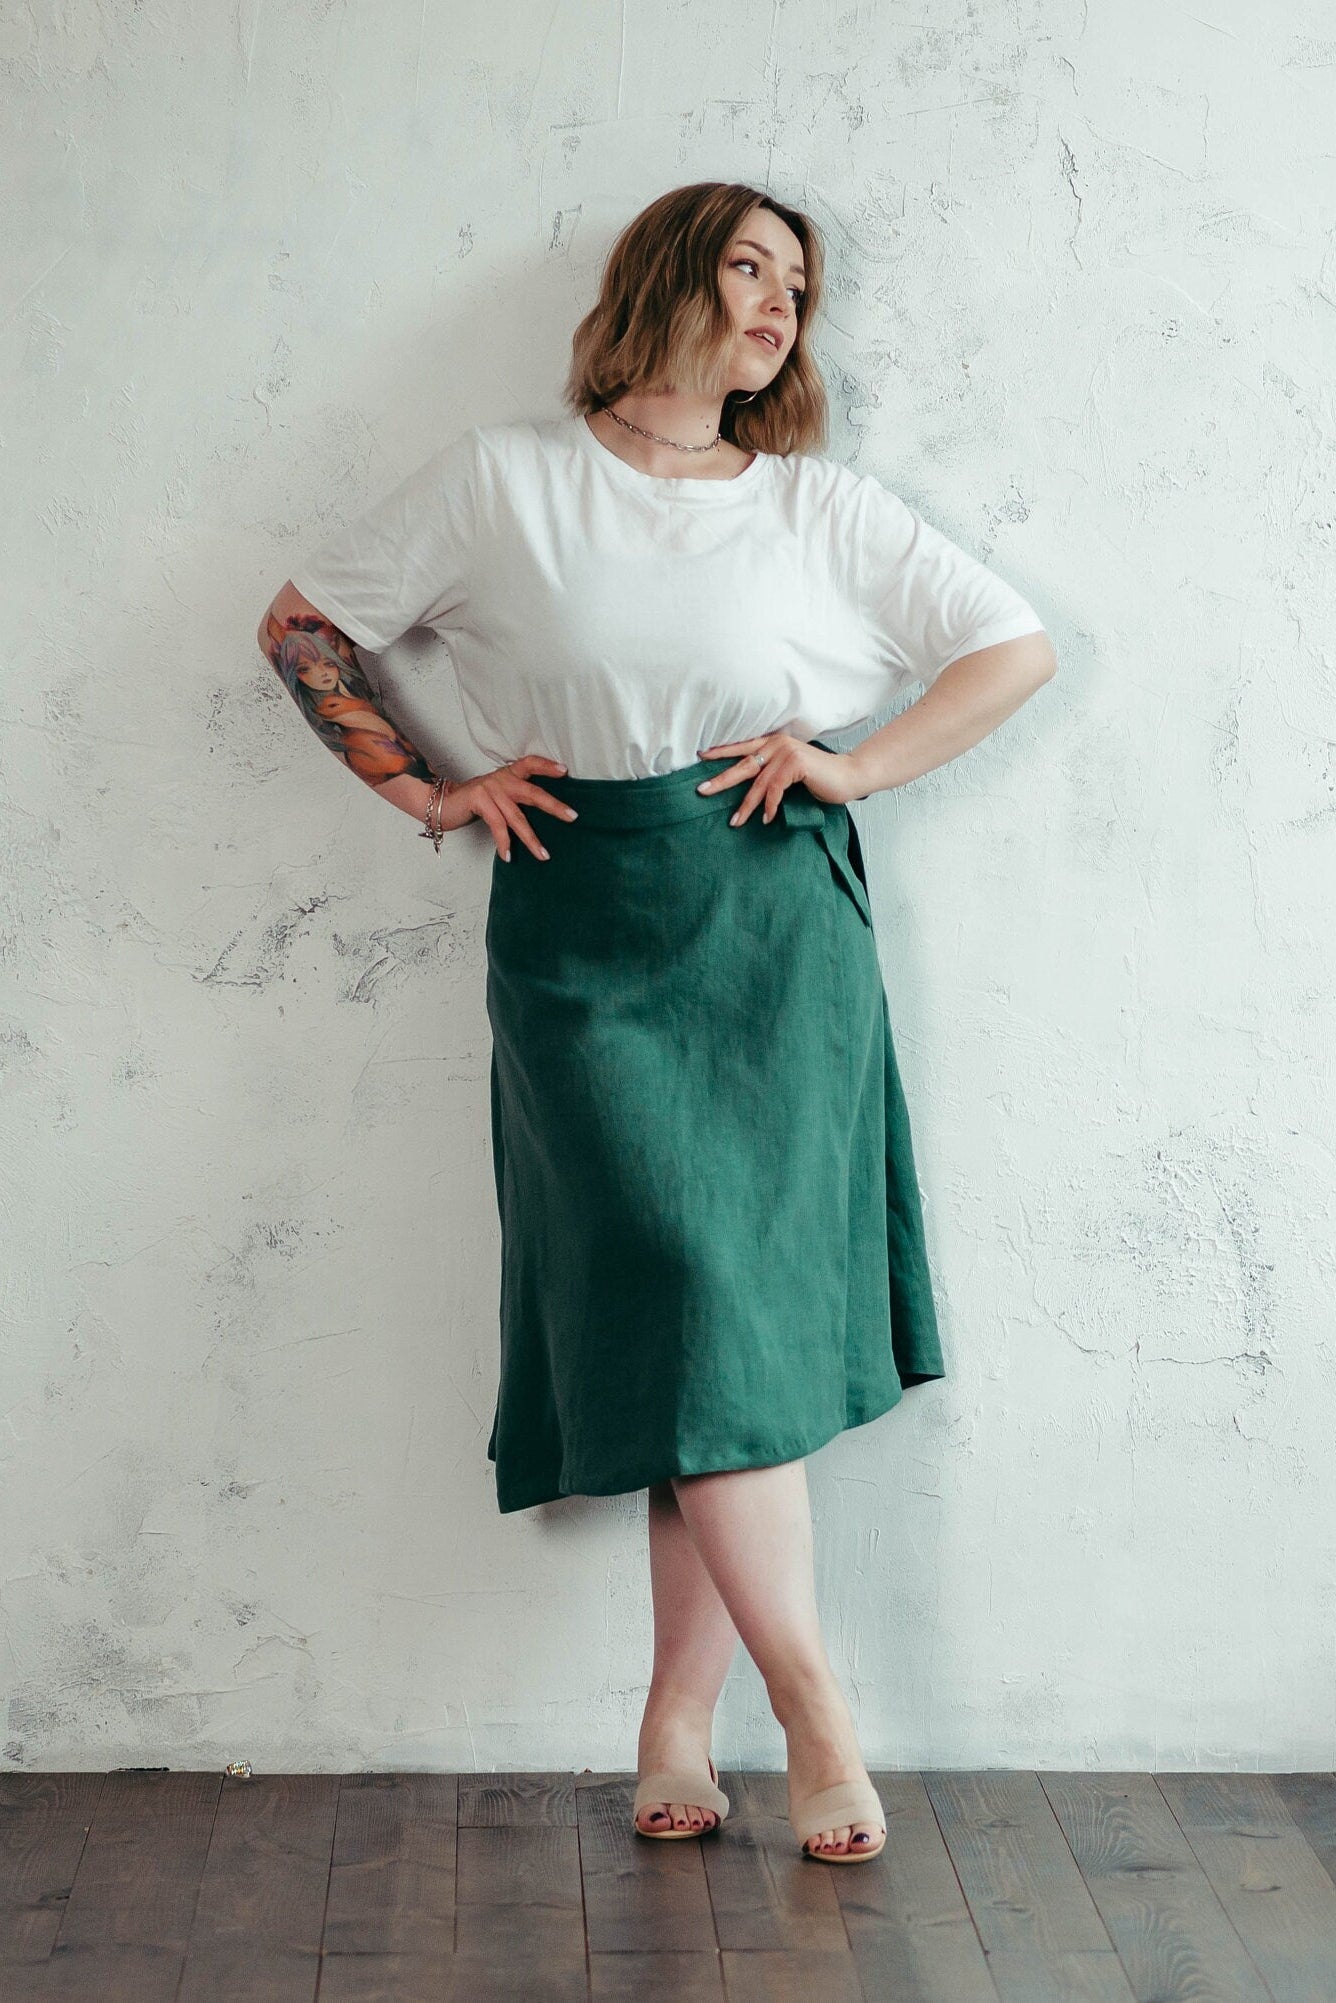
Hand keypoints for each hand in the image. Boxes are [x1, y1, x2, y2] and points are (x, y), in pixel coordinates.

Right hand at [438, 754, 577, 861]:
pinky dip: (504, 842)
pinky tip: (508, 856)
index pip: (530, 763)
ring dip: (531, 839)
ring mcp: (490, 789)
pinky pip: (497, 825)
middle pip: (532, 793)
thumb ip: (515, 798)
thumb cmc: (473, 802)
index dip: (547, 766)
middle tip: (572, 817)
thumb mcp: (497, 795)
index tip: (565, 772)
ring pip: (516, 817)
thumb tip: (543, 812)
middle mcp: (501, 779)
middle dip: (554, 806)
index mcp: (508, 774)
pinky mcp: (479, 800)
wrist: (442, 803)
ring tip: (543, 854)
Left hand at [695, 733, 866, 826]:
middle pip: (742, 764)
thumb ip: (770, 774)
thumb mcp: (789, 773)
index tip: (700, 757)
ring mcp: (786, 752)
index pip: (742, 747)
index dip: (721, 752)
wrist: (848, 777)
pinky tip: (767, 819)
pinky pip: (775, 788)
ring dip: (746, 805)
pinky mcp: (796, 764)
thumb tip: (747, 790)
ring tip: (735, 821)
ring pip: (758, 782)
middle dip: (721, 780)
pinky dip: (769, 806)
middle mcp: (777, 743)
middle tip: (702, 791)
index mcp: (773, 743)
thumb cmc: (819, 779)